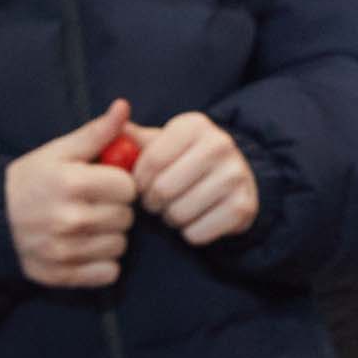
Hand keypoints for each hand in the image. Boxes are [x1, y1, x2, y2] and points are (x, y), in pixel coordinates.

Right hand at [5, 99, 139, 288]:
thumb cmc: (33, 179)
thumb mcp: (60, 150)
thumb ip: (97, 132)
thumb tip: (123, 106)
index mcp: (71, 183)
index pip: (128, 188)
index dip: (120, 184)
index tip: (104, 184)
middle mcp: (68, 219)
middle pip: (126, 218)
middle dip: (115, 210)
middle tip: (94, 205)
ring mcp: (63, 251)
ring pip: (119, 246)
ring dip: (110, 237)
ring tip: (88, 226)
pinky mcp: (60, 275)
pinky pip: (108, 274)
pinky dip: (102, 264)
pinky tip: (85, 249)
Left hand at [125, 110, 259, 246]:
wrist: (231, 178)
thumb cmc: (184, 161)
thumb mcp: (162, 143)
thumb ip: (134, 138)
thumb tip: (113, 122)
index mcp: (194, 125)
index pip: (151, 161)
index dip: (138, 181)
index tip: (141, 185)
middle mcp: (221, 144)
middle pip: (163, 189)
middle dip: (152, 202)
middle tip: (157, 201)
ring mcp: (236, 175)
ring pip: (179, 214)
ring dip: (170, 218)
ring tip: (176, 208)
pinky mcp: (243, 206)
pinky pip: (197, 234)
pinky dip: (190, 233)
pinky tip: (196, 218)